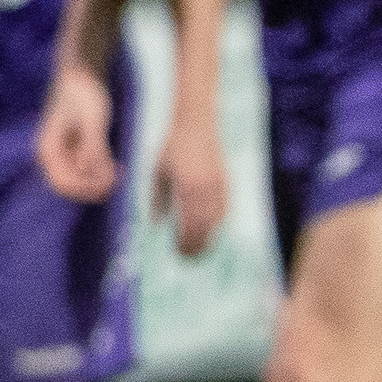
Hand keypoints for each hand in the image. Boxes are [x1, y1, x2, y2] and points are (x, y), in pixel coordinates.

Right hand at [38, 63, 119, 203]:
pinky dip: (99, 170)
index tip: (108, 184)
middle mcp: (52, 153)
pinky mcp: (75, 146)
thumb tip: (89, 170)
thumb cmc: (84, 91)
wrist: (83, 71)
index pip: (62, 182)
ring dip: (98, 180)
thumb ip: (92, 146)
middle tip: (118, 180)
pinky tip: (116, 167)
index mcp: (48, 147)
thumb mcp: (92, 120)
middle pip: (70, 184)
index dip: (85, 188)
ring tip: (120, 172)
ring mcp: (63, 151)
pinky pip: (85, 167)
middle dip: (92, 186)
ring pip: (79, 177)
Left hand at [153, 111, 227, 257]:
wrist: (197, 123)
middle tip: (187, 258)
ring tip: (198, 249)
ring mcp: (219, 186)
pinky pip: (224, 209)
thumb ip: (158, 199)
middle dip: (197, 246)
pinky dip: (217, 222)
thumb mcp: (159, 173)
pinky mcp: (226, 182)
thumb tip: (155, 224)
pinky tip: (211, 229)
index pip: (189, 225)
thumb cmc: (172, 147)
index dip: (185, 243)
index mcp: (187, 188)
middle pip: (205, 228)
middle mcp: (206, 189)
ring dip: (208, 237)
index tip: (177, 253)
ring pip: (217, 221)